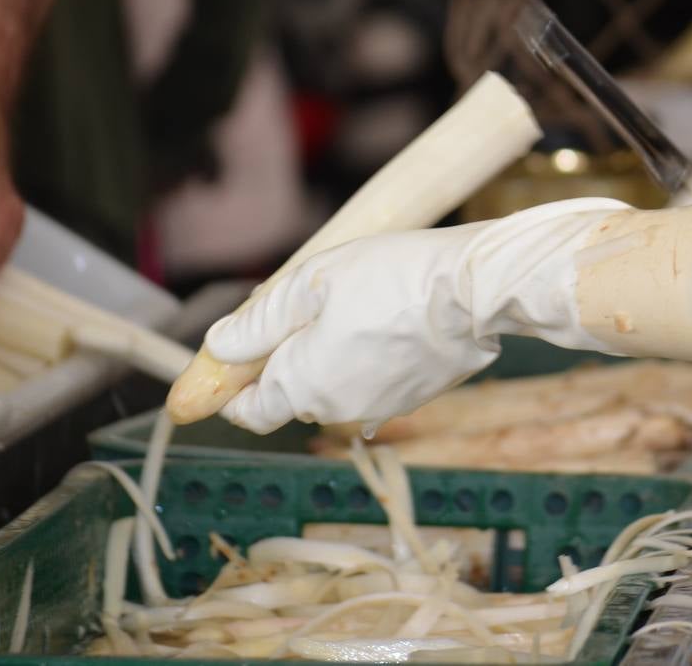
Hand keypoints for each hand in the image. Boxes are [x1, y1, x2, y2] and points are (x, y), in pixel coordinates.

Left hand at [206, 199, 625, 433]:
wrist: (474, 292)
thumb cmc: (391, 279)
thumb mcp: (310, 284)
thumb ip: (258, 324)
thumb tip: (217, 349)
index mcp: (303, 386)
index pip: (249, 413)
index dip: (234, 387)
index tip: (238, 355)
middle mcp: (337, 410)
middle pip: (293, 396)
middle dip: (288, 360)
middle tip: (307, 305)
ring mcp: (380, 407)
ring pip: (334, 388)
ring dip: (330, 358)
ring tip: (354, 305)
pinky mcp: (414, 397)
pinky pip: (373, 383)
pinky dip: (368, 360)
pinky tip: (387, 320)